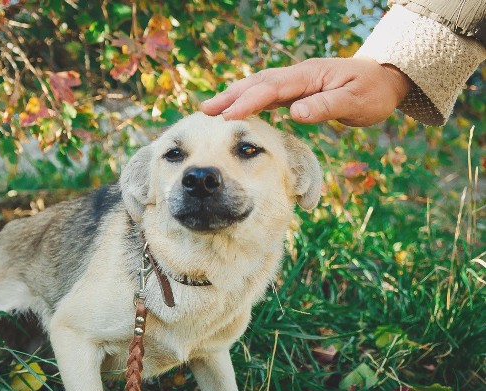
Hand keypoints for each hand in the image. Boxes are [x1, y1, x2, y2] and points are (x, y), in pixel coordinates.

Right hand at [200, 57, 412, 126]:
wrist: (385, 79)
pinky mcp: (296, 90)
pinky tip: (235, 110)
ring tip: (210, 110)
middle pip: (258, 82)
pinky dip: (248, 100)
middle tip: (205, 111)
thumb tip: (294, 113)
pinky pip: (267, 93)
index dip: (248, 101)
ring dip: (234, 96)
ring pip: (259, 86)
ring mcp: (296, 81)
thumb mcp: (356, 102)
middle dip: (231, 96)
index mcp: (309, 75)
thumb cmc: (373, 93)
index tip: (228, 116)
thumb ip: (326, 106)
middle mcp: (298, 75)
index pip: (272, 87)